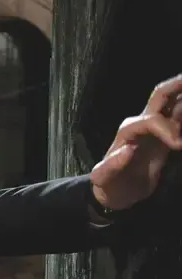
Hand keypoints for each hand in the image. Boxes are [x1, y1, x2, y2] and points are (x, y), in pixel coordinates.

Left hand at [91, 74, 181, 209]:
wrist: (117, 193)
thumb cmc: (109, 185)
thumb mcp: (103, 179)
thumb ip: (111, 166)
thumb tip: (129, 149)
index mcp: (128, 131)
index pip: (152, 120)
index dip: (167, 129)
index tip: (178, 146)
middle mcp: (142, 123)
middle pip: (161, 95)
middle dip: (178, 84)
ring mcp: (156, 128)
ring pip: (175, 103)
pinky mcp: (167, 136)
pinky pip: (181, 118)